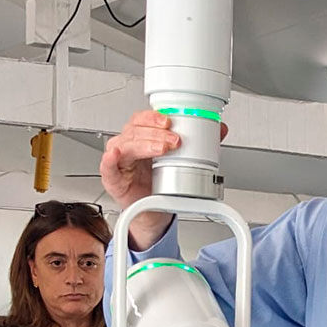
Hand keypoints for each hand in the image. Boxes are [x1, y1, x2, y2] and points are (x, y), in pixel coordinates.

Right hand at [101, 110, 228, 244]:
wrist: (154, 209)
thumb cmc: (162, 181)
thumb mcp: (182, 159)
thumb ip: (199, 142)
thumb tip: (219, 129)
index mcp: (143, 137)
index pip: (144, 119)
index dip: (154, 117)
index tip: (170, 120)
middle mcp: (129, 146)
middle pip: (135, 130)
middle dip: (156, 133)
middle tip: (175, 140)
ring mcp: (120, 161)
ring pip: (124, 145)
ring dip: (143, 144)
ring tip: (161, 149)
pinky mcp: (113, 178)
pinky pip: (108, 167)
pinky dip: (109, 160)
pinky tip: (115, 155)